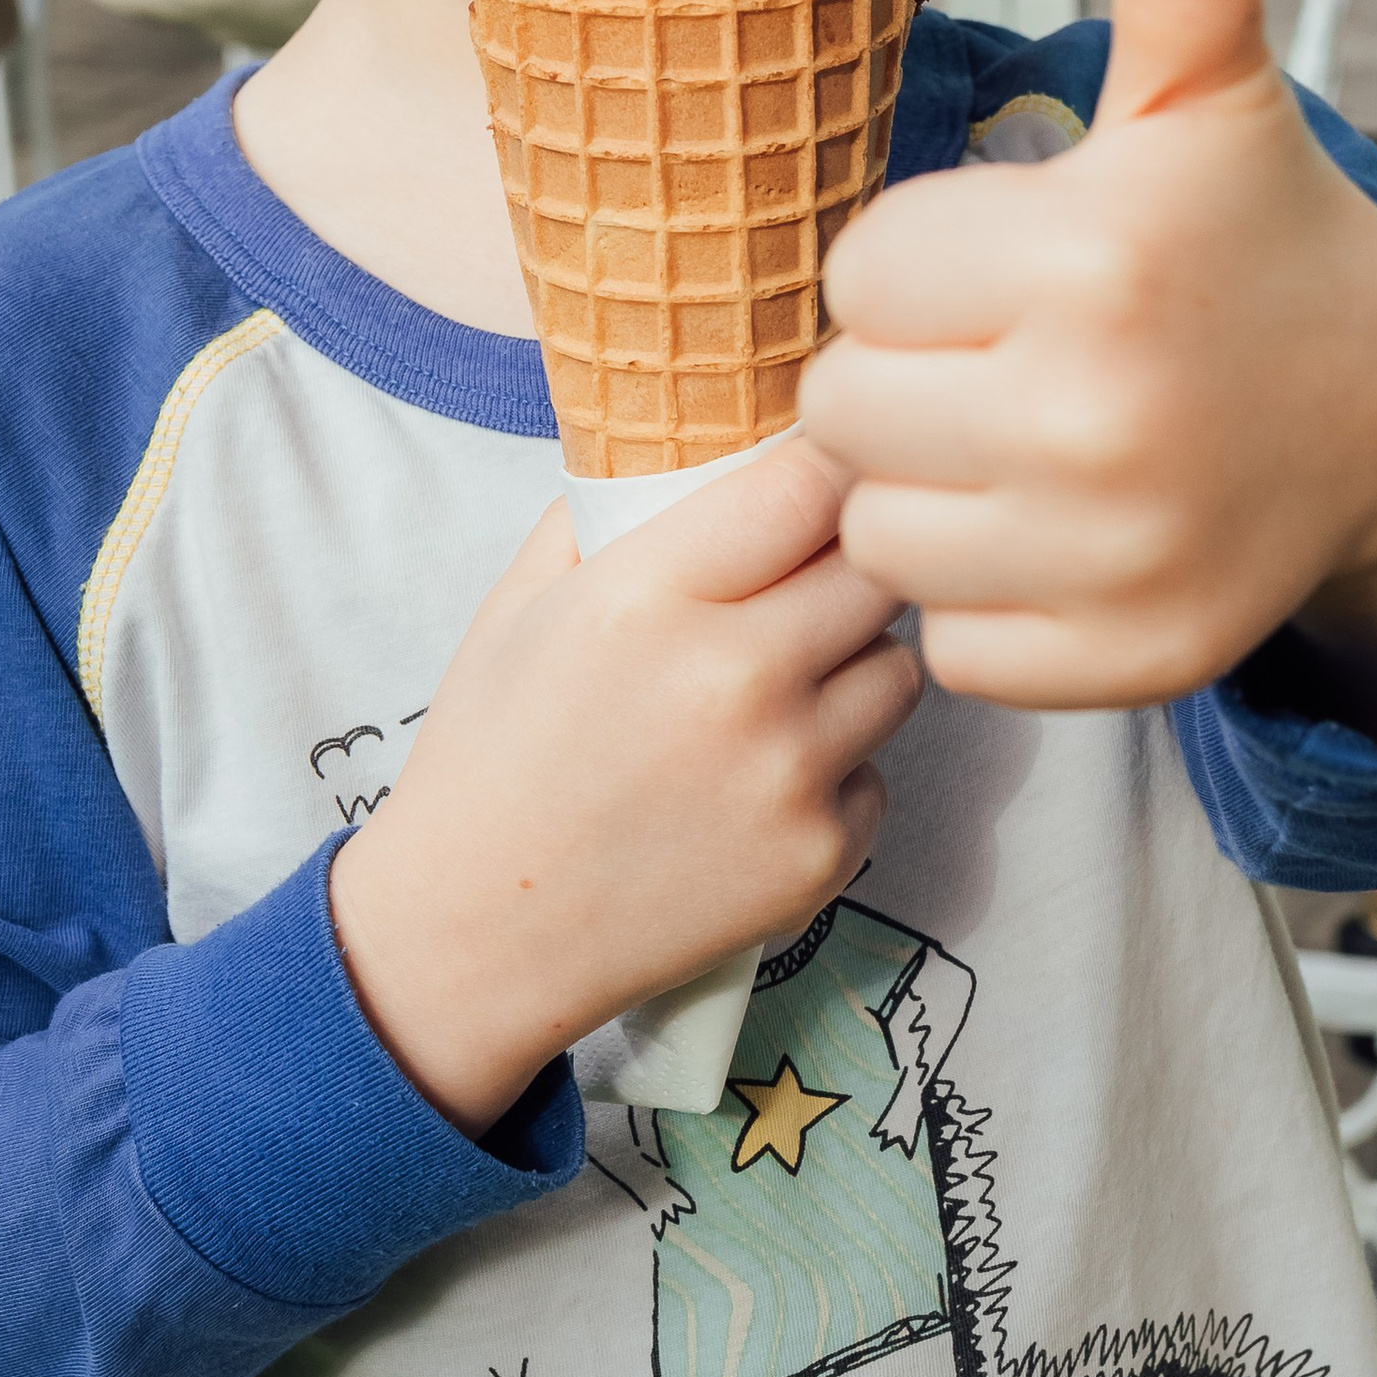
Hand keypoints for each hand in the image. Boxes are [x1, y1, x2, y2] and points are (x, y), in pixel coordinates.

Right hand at [329, 438, 918, 1133]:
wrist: (479, 933)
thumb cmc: (492, 756)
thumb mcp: (523, 602)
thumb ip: (616, 511)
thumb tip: (705, 442)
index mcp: (652, 594)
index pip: (811, 481)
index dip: (831, 464)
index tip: (829, 465)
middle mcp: (736, 676)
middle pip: (878, 567)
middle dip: (852, 560)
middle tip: (813, 575)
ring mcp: (788, 772)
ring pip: (898, 669)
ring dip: (856, 662)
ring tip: (784, 681)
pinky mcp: (820, 855)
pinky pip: (879, 771)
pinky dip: (839, 768)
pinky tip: (763, 778)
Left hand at [802, 0, 1376, 724]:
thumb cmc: (1252, 236)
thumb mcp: (1207, 100)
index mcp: (1092, 260)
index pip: (858, 278)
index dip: (915, 268)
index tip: (1002, 266)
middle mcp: (1099, 414)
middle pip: (844, 410)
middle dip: (905, 379)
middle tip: (1004, 357)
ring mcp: (1117, 552)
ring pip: (878, 534)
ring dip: (926, 495)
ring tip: (1021, 442)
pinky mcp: (1128, 658)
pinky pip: (951, 643)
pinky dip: (984, 600)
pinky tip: (1058, 533)